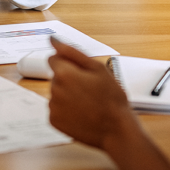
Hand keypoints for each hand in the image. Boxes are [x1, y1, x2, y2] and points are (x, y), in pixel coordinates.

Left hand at [47, 37, 133, 151]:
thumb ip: (71, 52)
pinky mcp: (53, 121)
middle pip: (56, 77)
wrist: (116, 129)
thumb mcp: (97, 68)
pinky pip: (56, 109)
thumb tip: (52, 39)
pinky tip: (82, 113)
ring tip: (88, 103)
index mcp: (64, 74)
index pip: (53, 59)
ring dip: (67, 95)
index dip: (68, 64)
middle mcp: (54, 90)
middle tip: (90, 90)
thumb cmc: (111, 98)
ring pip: (56, 93)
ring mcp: (53, 107)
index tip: (82, 73)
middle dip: (69, 79)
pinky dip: (66, 110)